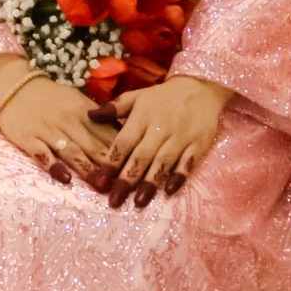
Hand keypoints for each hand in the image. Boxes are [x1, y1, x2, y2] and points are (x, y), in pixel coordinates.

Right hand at [0, 75, 117, 186]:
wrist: (14, 85)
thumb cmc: (50, 97)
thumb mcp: (77, 101)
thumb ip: (98, 118)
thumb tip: (125, 134)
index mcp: (83, 111)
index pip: (106, 134)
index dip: (121, 153)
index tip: (133, 170)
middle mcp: (67, 121)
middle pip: (91, 145)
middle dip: (108, 166)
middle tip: (121, 185)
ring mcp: (47, 130)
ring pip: (71, 151)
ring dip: (86, 168)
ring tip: (99, 185)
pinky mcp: (28, 138)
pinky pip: (42, 153)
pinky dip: (53, 165)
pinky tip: (64, 178)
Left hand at [97, 75, 231, 205]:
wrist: (200, 88)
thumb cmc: (163, 97)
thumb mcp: (137, 96)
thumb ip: (114, 108)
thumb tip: (90, 115)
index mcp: (142, 116)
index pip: (123, 142)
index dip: (111, 163)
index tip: (100, 182)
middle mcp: (161, 128)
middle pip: (141, 156)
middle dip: (127, 180)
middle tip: (114, 201)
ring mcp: (181, 137)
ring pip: (163, 162)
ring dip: (151, 183)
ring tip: (138, 202)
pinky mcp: (199, 144)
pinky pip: (188, 162)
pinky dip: (179, 176)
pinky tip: (169, 191)